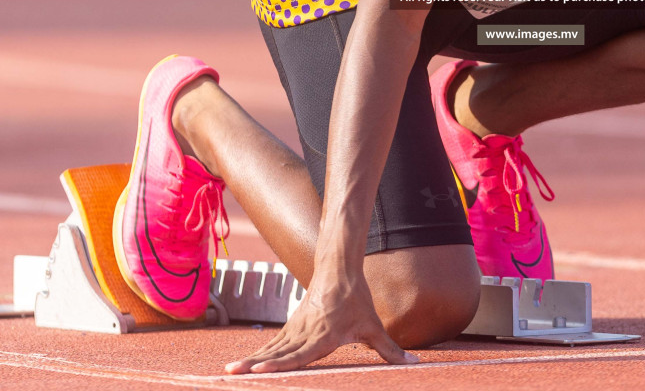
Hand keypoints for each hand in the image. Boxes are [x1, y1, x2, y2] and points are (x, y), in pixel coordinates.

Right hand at [223, 273, 417, 373]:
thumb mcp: (373, 326)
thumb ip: (391, 349)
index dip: (279, 364)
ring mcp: (295, 329)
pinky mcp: (291, 326)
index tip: (258, 371)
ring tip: (229, 372)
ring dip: (251, 361)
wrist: (339, 270)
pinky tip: (244, 366)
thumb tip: (415, 363)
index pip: (298, 354)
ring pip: (271, 348)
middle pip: (277, 353)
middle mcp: (305, 333)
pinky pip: (273, 344)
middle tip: (232, 374)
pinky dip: (258, 355)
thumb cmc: (357, 300)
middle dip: (255, 365)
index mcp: (323, 335)